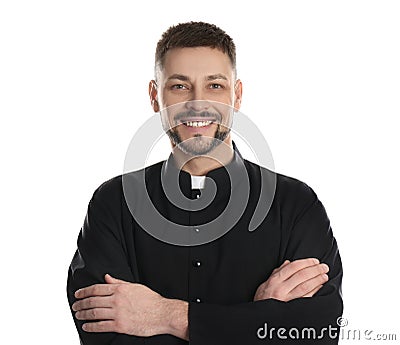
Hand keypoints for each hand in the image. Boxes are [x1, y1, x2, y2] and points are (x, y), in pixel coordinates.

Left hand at [72, 274, 187, 338]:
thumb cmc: (151, 300)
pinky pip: (101, 326)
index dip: (84, 291)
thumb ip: (118, 282)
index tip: (78, 294)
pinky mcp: (120, 326)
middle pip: (92, 301)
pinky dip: (91, 326)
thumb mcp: (135, 287)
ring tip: (78, 315)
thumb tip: (107, 278)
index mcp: (120, 289)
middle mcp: (117, 300)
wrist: (162, 313)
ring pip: (94, 313)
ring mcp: (118, 313)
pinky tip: (86, 326)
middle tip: (75, 306)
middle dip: (81, 303)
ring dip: (83, 314)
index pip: (97, 288)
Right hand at [253, 258, 328, 301]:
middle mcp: (281, 289)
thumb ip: (277, 272)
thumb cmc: (262, 300)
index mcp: (274, 280)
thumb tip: (288, 263)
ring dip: (317, 279)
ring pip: (306, 286)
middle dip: (315, 270)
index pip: (293, 267)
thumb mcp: (265, 284)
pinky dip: (315, 291)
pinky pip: (307, 298)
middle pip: (301, 275)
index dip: (305, 262)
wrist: (260, 318)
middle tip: (324, 267)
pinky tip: (320, 287)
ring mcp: (288, 299)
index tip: (314, 261)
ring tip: (324, 276)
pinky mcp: (294, 308)